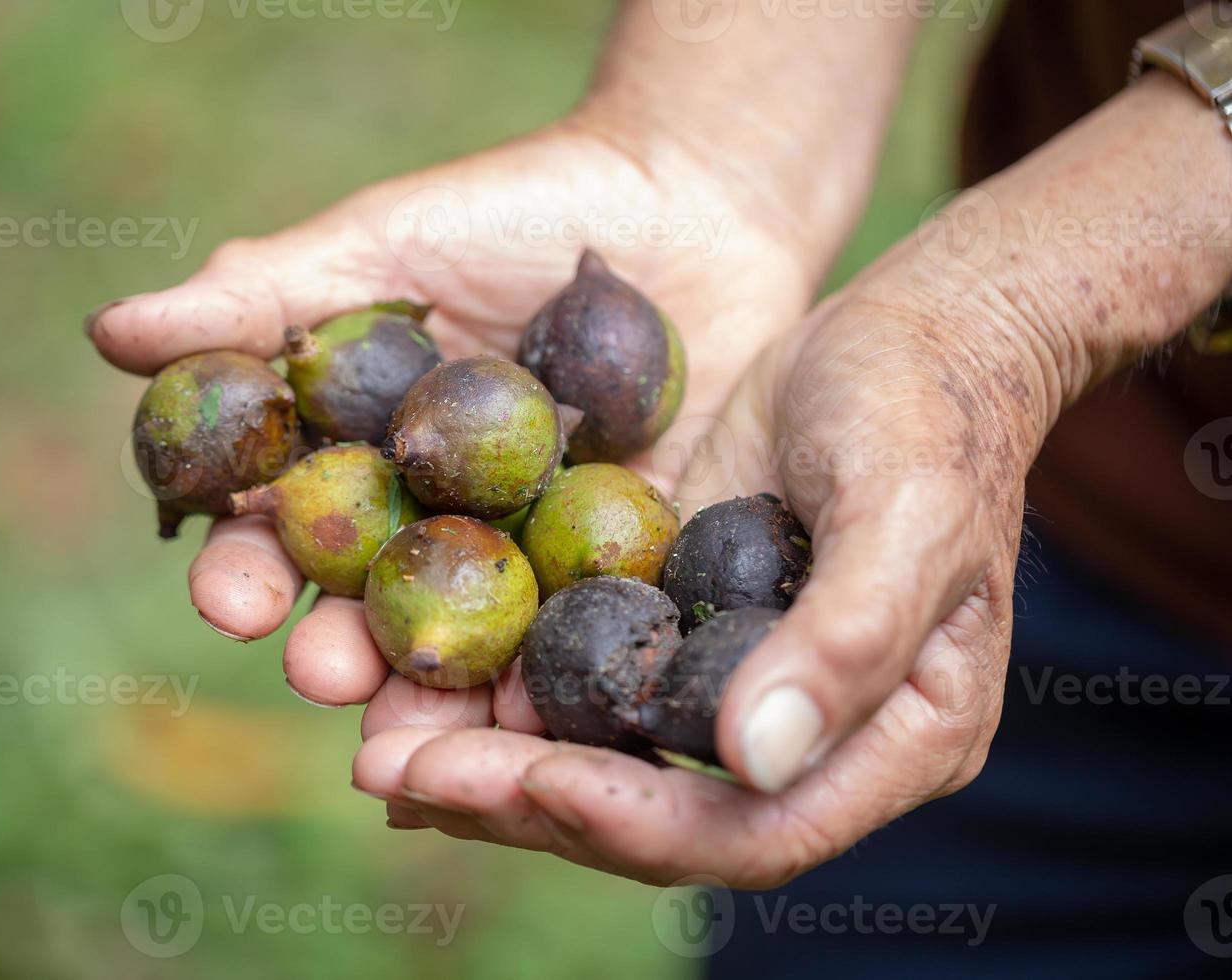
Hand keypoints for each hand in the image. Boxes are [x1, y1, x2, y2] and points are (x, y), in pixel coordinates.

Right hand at [86, 113, 815, 767]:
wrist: (686, 197)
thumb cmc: (511, 209)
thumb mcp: (380, 242)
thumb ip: (259, 296)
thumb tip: (108, 330)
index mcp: (350, 458)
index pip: (274, 530)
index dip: (244, 567)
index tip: (229, 597)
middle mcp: (424, 521)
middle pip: (363, 607)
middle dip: (334, 649)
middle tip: (322, 674)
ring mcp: (521, 552)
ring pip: (467, 642)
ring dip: (433, 694)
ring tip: (417, 738)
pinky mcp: (619, 564)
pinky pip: (582, 633)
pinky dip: (557, 678)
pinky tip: (541, 722)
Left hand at [351, 71, 1231, 883]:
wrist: (904, 332)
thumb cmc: (928, 410)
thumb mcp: (905, 510)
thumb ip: (849, 639)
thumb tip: (758, 759)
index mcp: (891, 741)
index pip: (755, 831)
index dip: (636, 823)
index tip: (528, 782)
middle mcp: (802, 737)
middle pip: (657, 814)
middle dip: (524, 800)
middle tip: (393, 776)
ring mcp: (729, 686)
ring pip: (603, 756)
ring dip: (489, 762)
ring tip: (377, 748)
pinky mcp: (673, 623)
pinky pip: (581, 678)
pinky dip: (503, 689)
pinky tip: (414, 680)